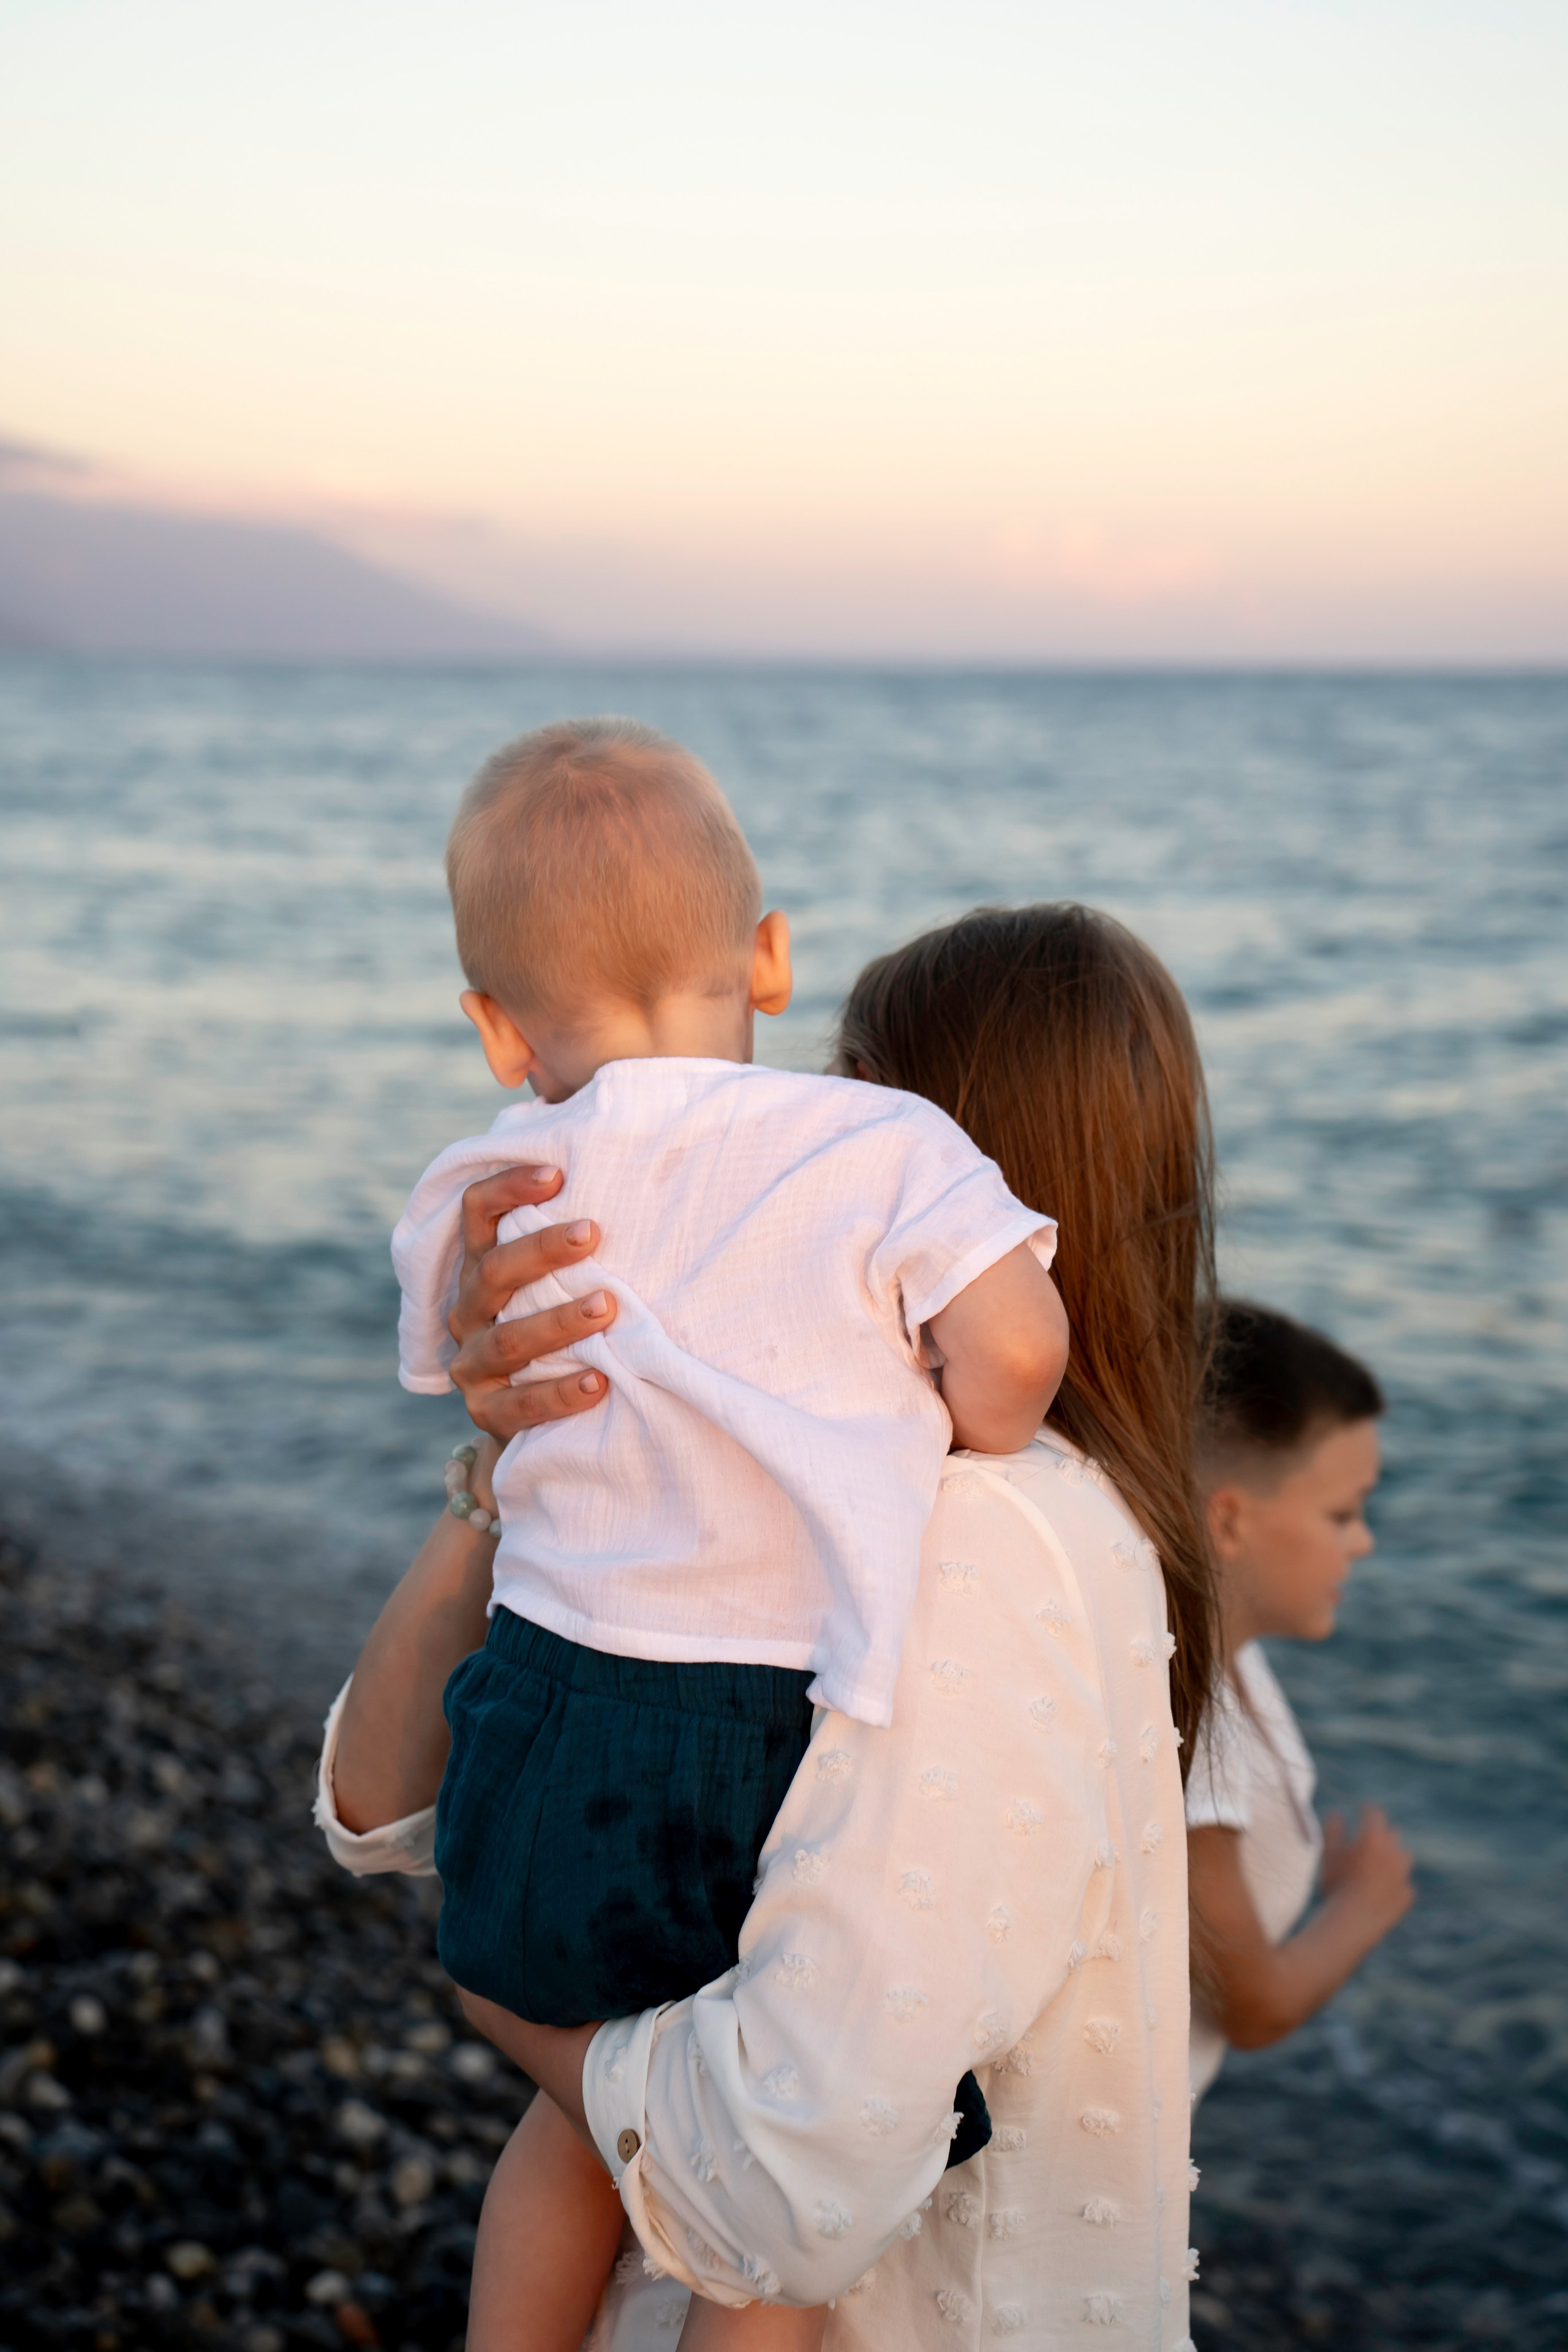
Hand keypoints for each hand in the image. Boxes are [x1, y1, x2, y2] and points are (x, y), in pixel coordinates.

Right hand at [445, 1164, 618, 1441]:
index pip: (477, 1212)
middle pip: (493, 1271)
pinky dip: (561, 1393)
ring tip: (607, 1307)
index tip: (557, 1175)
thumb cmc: (557, 1332)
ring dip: (559, 1322)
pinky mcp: (486, 1412)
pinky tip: (599, 1381)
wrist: (530, 1416)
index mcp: (480, 1268)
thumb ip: (573, 1251)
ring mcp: (472, 1363)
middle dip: (542, 1250)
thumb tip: (638, 1196)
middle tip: (592, 1233)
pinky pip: (521, 1405)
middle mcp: (468, 1311)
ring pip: (508, 1339)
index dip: (508, 1187)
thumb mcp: (553, 1285)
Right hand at [1319, 1805, 1414, 1934]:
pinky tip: (1380, 1889)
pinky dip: (1393, 1882)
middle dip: (1380, 1833)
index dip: (1366, 1810)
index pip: (1374, 1813)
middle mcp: (1394, 1851)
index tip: (1361, 1809)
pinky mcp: (1407, 1893)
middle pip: (1391, 1833)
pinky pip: (1402, 1882)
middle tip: (1366, 1839)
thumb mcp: (1328, 1853)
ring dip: (1391, 1856)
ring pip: (1401, 1856)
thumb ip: (1333, 1829)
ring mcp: (1403, 1873)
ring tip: (1375, 1864)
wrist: (1354, 1921)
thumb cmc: (1337, 1883)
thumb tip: (1335, 1813)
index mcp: (1374, 1836)